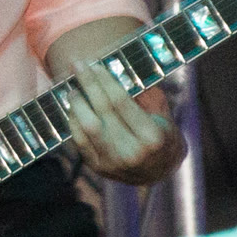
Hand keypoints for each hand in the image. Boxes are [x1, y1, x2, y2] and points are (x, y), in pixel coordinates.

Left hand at [46, 15, 183, 185]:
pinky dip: (73, 120)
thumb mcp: (163, 115)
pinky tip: (73, 107)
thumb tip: (120, 70)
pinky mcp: (99, 167)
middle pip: (102, 111)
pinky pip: (79, 140)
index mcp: (152, 137)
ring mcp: (113, 163)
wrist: (159, 172)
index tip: (95, 64)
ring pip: (87, 126)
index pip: (121, 102)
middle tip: (78, 65)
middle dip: (88, 84)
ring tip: (73, 88)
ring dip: (77, 103)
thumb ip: (146, 95)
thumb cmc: (162, 136)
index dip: (105, 81)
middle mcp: (132, 152)